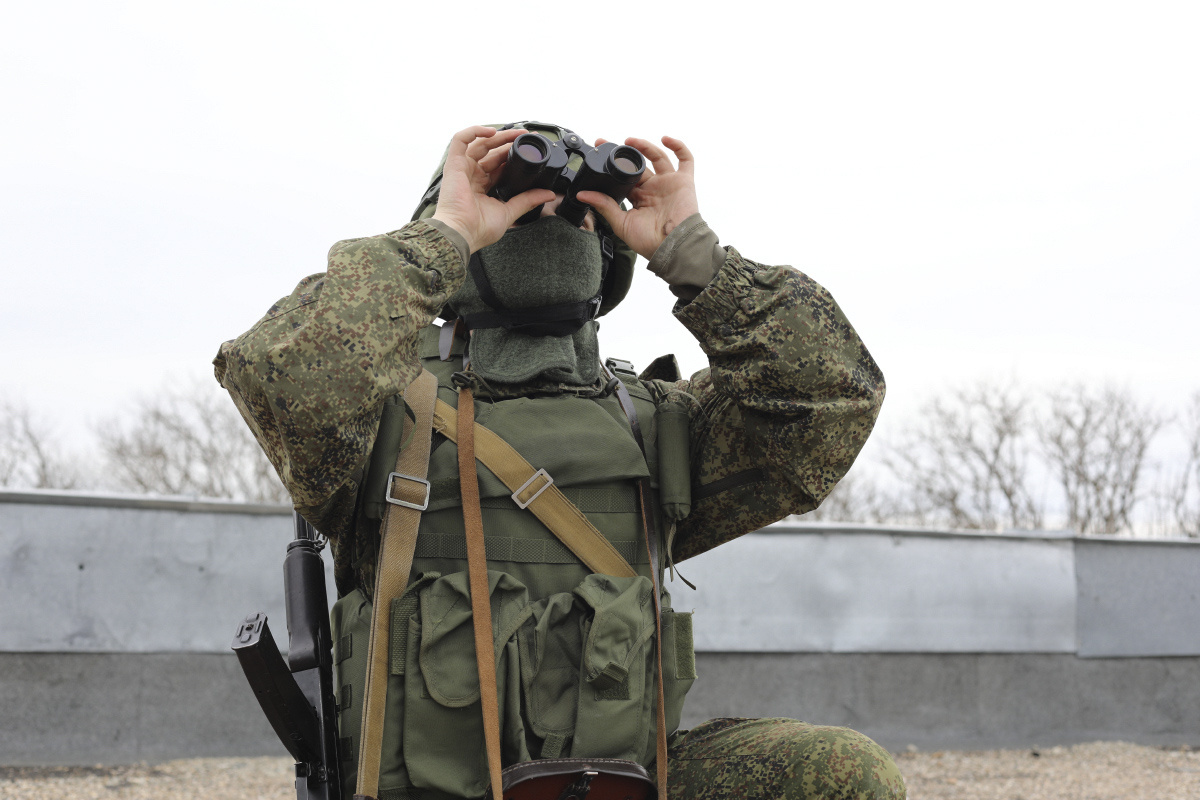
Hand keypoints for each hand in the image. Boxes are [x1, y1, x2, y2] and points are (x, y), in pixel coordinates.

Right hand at [431, 126, 556, 252]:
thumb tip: (548, 195)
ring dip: (498, 135)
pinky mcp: (454, 164)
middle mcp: (473, 175)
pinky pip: (460, 140)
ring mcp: (463, 169)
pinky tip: (491, 132)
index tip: (528, 149)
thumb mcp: (509, 212)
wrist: (462, 233)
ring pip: (480, 143)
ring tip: (516, 133)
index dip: (512, 154)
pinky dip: (474, 131)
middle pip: (492, 151)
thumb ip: (527, 201)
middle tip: (526, 137)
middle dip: (509, 142)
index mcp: (483, 186)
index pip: (499, 164)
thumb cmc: (478, 229)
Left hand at [575, 136, 699, 260]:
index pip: (624, 176)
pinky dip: (678, 146)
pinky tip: (665, 138)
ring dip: (644, 146)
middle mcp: (653, 189)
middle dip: (625, 153)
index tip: (599, 152)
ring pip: (657, 157)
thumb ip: (604, 206)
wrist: (672, 246)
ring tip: (629, 141)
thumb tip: (581, 195)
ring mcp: (669, 183)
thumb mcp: (621, 223)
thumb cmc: (649, 241)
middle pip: (639, 165)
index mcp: (639, 198)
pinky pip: (685, 159)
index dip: (613, 165)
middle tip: (609, 144)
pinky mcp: (683, 181)